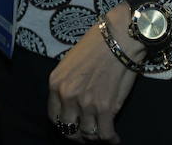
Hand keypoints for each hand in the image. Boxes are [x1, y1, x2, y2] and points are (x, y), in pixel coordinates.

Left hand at [47, 5, 139, 142]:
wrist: (118, 37)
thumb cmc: (96, 44)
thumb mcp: (69, 62)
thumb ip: (67, 84)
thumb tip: (72, 102)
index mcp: (56, 83)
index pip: (54, 116)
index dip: (63, 124)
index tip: (73, 125)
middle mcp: (68, 96)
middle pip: (68, 130)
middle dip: (77, 135)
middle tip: (86, 134)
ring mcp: (86, 104)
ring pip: (87, 135)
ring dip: (94, 138)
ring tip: (101, 135)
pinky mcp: (106, 108)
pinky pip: (105, 134)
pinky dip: (110, 139)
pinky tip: (114, 138)